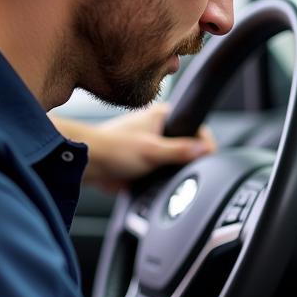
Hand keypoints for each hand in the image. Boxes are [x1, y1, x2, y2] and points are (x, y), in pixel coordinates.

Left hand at [52, 104, 215, 191]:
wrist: (88, 165)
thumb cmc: (112, 149)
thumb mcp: (152, 150)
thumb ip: (181, 150)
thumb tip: (205, 149)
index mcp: (162, 115)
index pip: (196, 126)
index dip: (204, 142)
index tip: (208, 156)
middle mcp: (159, 128)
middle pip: (188, 144)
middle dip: (189, 159)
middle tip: (186, 168)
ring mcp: (153, 145)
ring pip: (177, 159)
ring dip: (175, 169)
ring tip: (168, 174)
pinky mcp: (147, 162)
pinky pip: (164, 170)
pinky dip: (165, 178)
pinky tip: (159, 181)